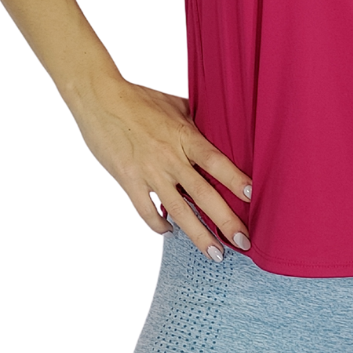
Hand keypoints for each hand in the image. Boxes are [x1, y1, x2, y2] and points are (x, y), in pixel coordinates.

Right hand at [62, 75, 252, 261]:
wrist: (100, 99)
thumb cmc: (139, 98)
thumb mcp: (176, 105)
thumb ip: (197, 123)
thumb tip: (218, 129)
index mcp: (185, 136)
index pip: (216, 161)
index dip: (235, 179)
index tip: (252, 196)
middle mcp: (170, 157)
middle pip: (203, 194)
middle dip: (226, 221)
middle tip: (244, 242)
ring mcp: (149, 172)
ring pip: (178, 210)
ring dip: (199, 235)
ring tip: (215, 254)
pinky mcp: (129, 181)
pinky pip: (147, 211)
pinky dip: (159, 225)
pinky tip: (170, 232)